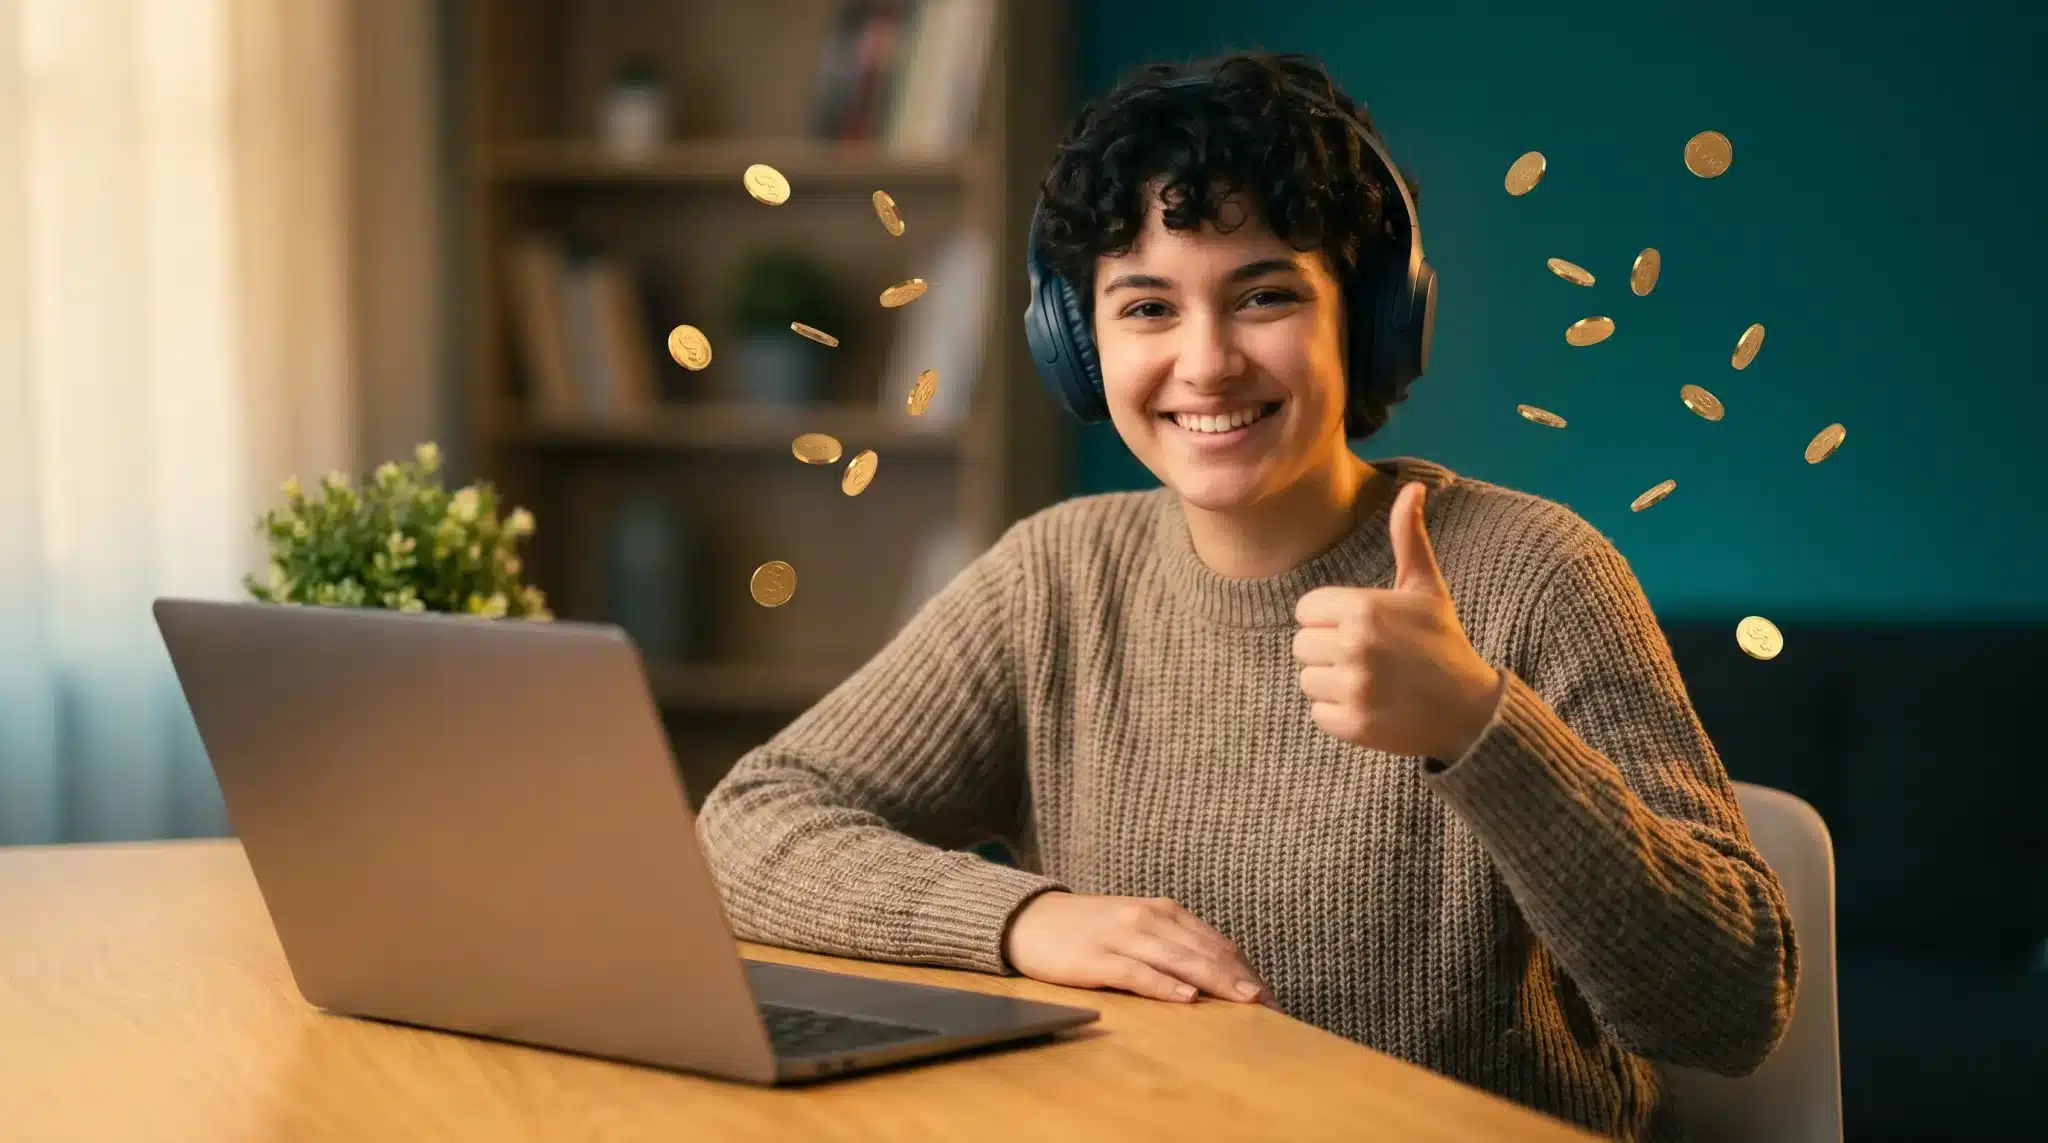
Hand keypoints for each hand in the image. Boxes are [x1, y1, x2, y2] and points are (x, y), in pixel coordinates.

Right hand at [1003, 891, 1277, 1007]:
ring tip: (1245, 1001)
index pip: (1217, 943)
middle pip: (1206, 952)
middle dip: (1241, 980)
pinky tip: (1187, 998)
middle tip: (1271, 1007)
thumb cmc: (1089, 930)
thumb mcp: (1137, 929)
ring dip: (1216, 982)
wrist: (1030, 918)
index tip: (1271, 998)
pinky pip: (1137, 972)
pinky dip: (1165, 985)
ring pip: (1180, 959)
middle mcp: (1149, 919)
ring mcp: (1122, 936)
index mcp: (1163, 912)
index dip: (1247, 971)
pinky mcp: (1097, 957)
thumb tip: (1218, 978)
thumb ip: (1173, 946)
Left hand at [1292, 482, 1502, 760]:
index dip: (1331, 618)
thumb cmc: (1442, 642)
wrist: (1470, 710)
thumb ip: (1408, 537)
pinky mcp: (1353, 724)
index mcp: (1364, 608)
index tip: (1363, 628)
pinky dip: (1339, 714)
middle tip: (1369, 657)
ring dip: (1332, 683)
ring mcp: (1354, 688)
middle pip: (1302, 645)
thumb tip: (1412, 486)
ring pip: (1308, 679)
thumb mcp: (1425, 587)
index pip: (1306, 610)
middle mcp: (1355, 647)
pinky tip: (1372, 706)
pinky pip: (1318, 713)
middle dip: (1329, 650)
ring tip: (1372, 681)